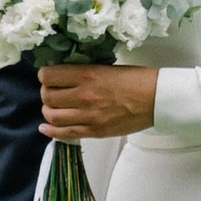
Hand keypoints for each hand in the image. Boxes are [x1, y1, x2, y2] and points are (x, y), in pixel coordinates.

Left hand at [38, 61, 158, 140]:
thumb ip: (84, 72)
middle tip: (53, 91)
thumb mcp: (107, 66)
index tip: (48, 75)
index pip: (48, 76)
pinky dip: (51, 131)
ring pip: (52, 116)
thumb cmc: (136, 79)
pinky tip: (46, 127)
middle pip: (47, 96)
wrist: (156, 99)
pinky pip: (64, 133)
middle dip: (46, 93)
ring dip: (48, 110)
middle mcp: (84, 95)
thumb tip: (64, 74)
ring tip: (54, 107)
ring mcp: (88, 116)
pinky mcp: (94, 131)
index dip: (45, 75)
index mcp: (88, 74)